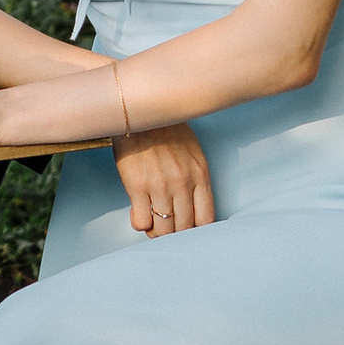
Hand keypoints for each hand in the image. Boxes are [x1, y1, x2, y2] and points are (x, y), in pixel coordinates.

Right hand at [114, 120, 213, 236]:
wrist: (140, 111)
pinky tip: (138, 213)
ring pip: (163, 229)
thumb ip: (196, 178)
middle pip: (184, 228)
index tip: (188, 231)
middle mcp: (183, 184)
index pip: (206, 220)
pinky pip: (141, 221)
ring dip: (157, 232)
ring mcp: (160, 186)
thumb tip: (195, 207)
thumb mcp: (193, 152)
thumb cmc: (167, 130)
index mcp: (200, 175)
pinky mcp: (137, 186)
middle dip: (175, 233)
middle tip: (167, 228)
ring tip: (152, 225)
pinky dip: (140, 223)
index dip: (197, 232)